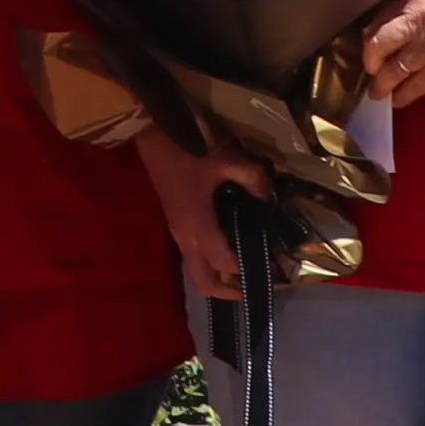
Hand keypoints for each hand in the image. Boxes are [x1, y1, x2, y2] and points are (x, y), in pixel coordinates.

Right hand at [133, 132, 272, 300]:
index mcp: (197, 226)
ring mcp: (178, 231)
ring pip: (197, 271)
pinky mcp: (176, 223)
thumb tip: (269, 197)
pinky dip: (213, 260)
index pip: (224, 263)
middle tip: (256, 283)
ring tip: (248, 264)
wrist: (151, 134)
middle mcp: (185, 237)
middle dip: (228, 291)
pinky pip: (195, 255)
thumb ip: (254, 179)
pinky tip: (232, 241)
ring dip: (220, 276)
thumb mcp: (226, 160)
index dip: (247, 270)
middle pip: (203, 282)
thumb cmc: (186, 150)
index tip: (273, 268)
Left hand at [362, 0, 424, 106]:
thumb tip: (385, 38)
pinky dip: (404, 96)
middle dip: (370, 64)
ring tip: (379, 93)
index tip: (368, 54)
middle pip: (378, 45)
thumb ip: (411, 14)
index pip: (377, 23)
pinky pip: (415, 86)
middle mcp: (418, 19)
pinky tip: (399, 100)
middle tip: (370, 74)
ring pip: (394, 70)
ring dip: (383, 85)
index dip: (368, 43)